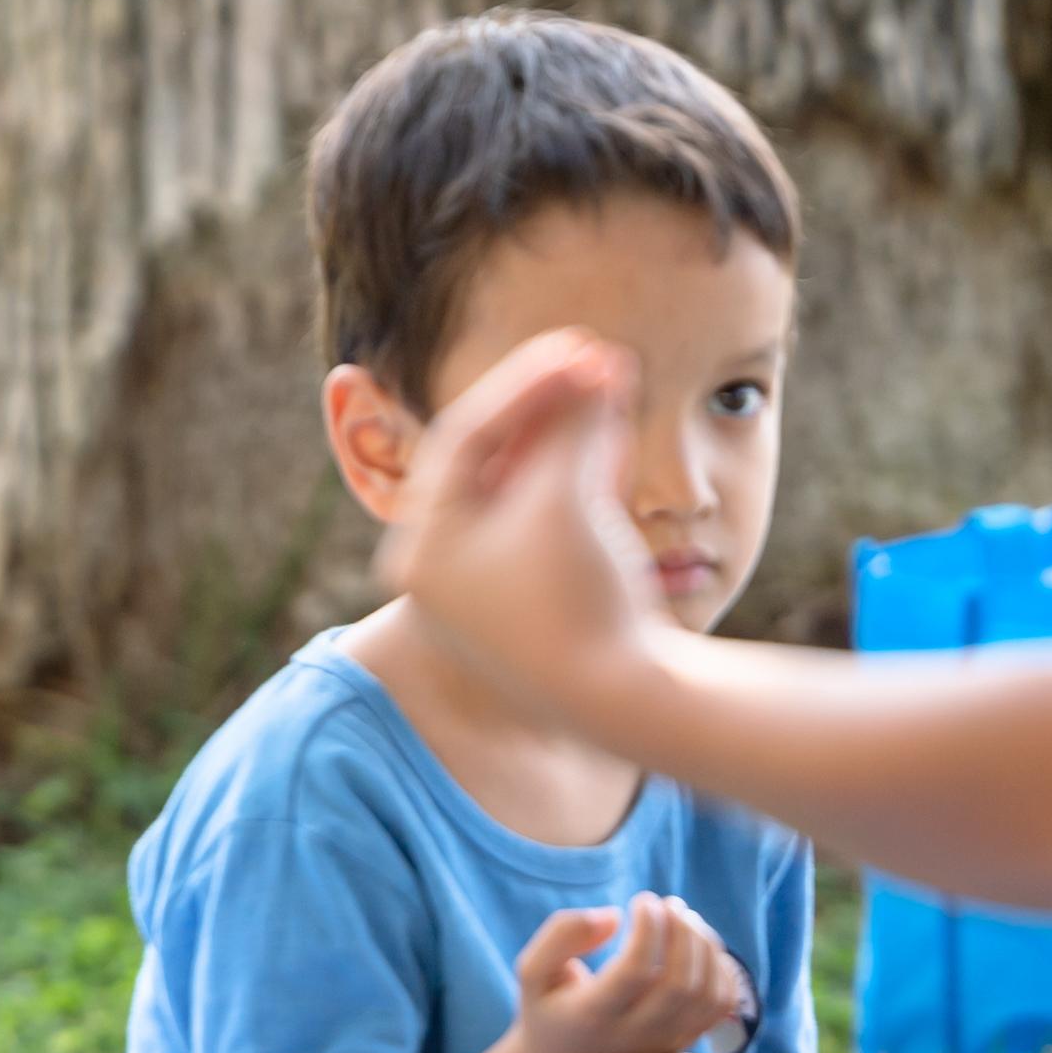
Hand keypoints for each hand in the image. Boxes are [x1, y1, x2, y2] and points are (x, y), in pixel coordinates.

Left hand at [382, 332, 670, 728]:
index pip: (464, 438)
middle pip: (492, 460)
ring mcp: (486, 594)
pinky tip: (614, 442)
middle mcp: (442, 572)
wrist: (629, 704)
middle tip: (595, 360)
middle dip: (549, 406)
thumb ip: (575, 420)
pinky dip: (578, 481)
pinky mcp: (532, 608)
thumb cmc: (579, 597)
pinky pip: (547, 524)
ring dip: (569, 437)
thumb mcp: (568, 493)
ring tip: (614, 387)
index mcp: (422, 549)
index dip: (525, 383)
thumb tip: (597, 364)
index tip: (575, 348)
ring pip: (524, 489)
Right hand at [510, 895, 755, 1052]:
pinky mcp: (683, 1040)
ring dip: (705, 945)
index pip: (636, 970)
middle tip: (669, 903)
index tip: (641, 900)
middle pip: (681, 984)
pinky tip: (699, 946)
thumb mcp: (532, 971)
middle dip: (683, 932)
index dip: (648, 927)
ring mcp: (664, 1042)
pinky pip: (721, 1004)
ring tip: (685, 918)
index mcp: (594, 1016)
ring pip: (707, 994)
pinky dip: (721, 968)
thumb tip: (613, 916)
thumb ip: (562, 935)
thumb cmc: (548, 1006)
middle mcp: (634, 1035)